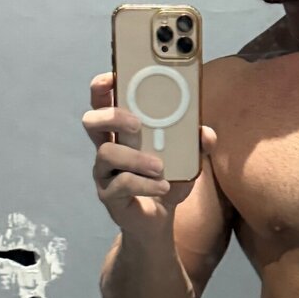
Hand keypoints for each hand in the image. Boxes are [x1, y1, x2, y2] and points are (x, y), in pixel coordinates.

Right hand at [83, 71, 216, 236]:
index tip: (112, 76)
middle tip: (137, 123)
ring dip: (135, 157)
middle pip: (92, 121)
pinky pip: (121, 184)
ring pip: (106, 153)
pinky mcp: (109, 195)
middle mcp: (107, 147)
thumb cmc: (166, 179)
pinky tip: (162, 187)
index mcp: (121, 131)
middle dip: (112, 116)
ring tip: (160, 166)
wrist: (158, 220)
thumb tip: (206, 132)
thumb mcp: (187, 160)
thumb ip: (196, 145)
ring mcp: (105, 172)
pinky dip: (145, 184)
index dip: (103, 87)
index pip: (103, 101)